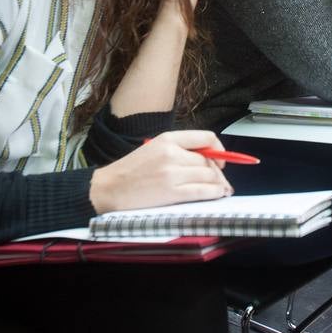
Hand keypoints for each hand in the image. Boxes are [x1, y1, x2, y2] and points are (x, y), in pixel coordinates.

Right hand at [89, 130, 232, 212]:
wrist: (109, 188)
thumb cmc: (131, 171)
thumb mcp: (154, 149)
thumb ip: (179, 150)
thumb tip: (209, 160)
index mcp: (168, 139)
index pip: (206, 138)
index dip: (219, 150)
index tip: (221, 160)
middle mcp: (172, 153)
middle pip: (209, 161)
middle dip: (219, 173)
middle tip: (222, 181)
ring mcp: (172, 173)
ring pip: (209, 176)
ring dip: (219, 184)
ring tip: (221, 190)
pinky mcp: (172, 192)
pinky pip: (203, 191)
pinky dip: (215, 193)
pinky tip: (218, 195)